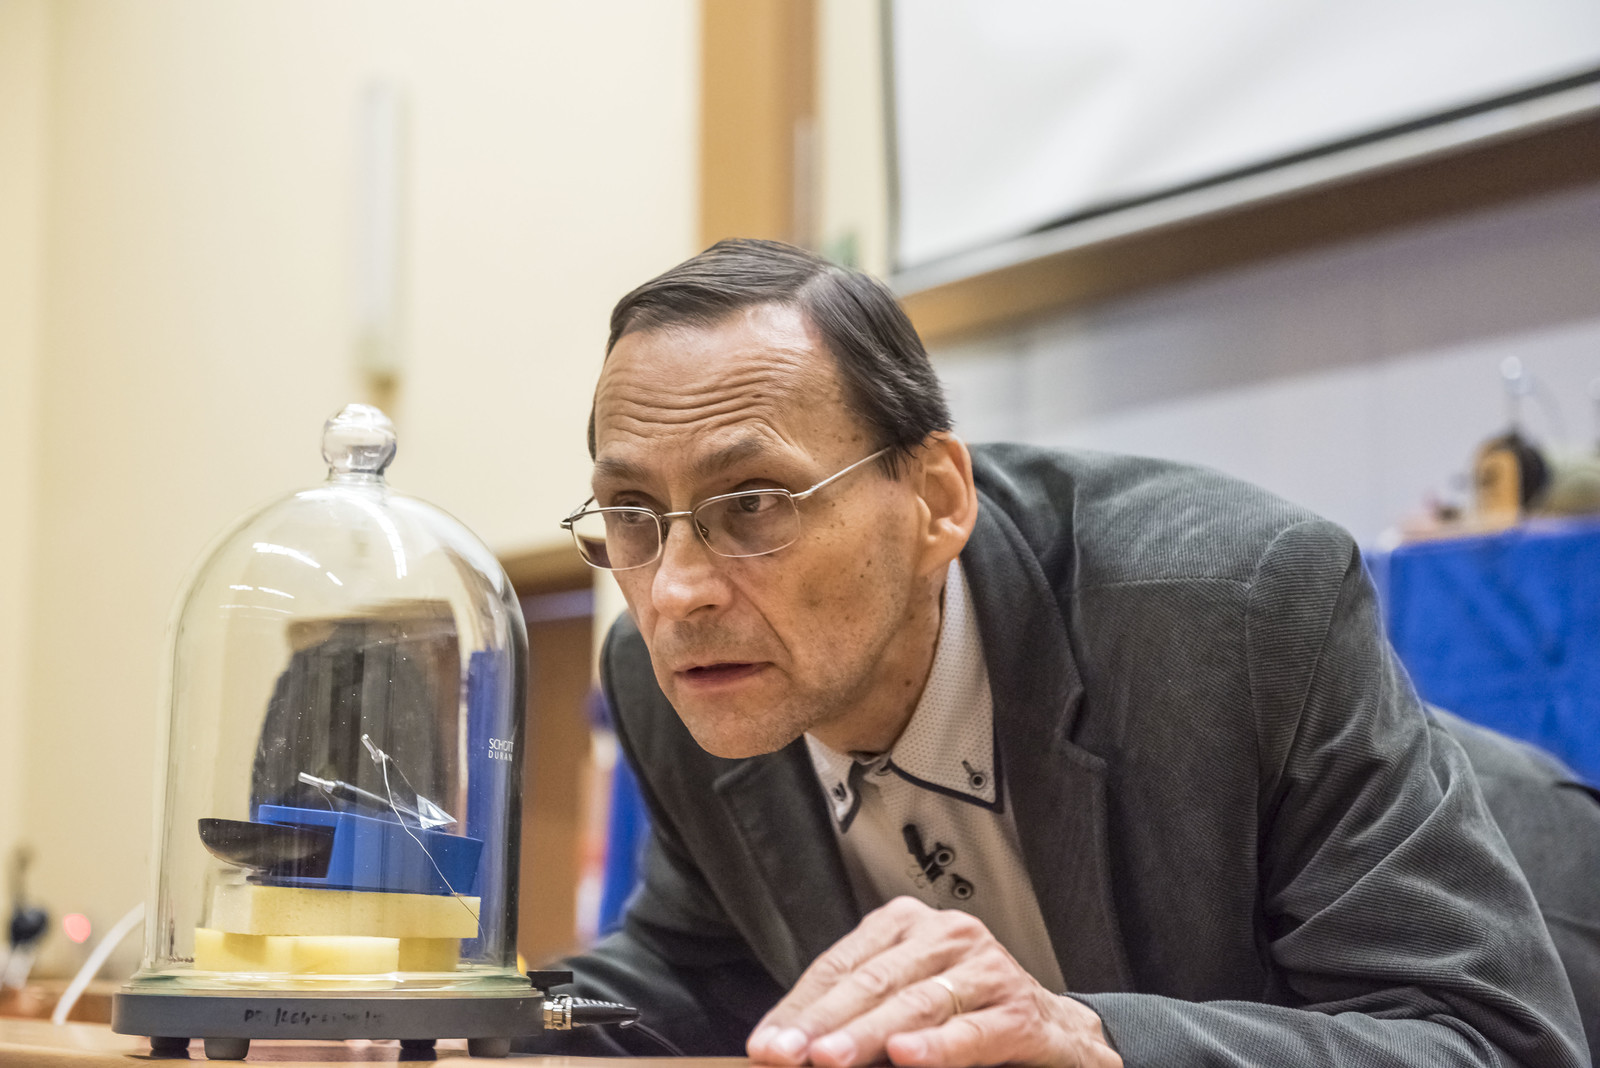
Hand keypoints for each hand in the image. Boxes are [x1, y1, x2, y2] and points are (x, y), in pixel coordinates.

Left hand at [746, 897, 1120, 1067]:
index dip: (799, 1007)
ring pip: (916, 1003)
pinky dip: (938, 1047)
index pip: (841, 965)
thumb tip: (789, 1044)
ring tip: (829, 1058)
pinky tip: (907, 1055)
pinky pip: (973, 1031)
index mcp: (907, 926)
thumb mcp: (903, 1004)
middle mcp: (946, 936)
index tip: (765, 1044)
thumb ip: (854, 1017)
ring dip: (868, 1035)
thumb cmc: (965, 1016)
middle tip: (785, 1053)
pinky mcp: (1021, 1011)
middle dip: (822, 1023)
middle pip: (872, 981)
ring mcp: (986, 969)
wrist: (1056, 1035)